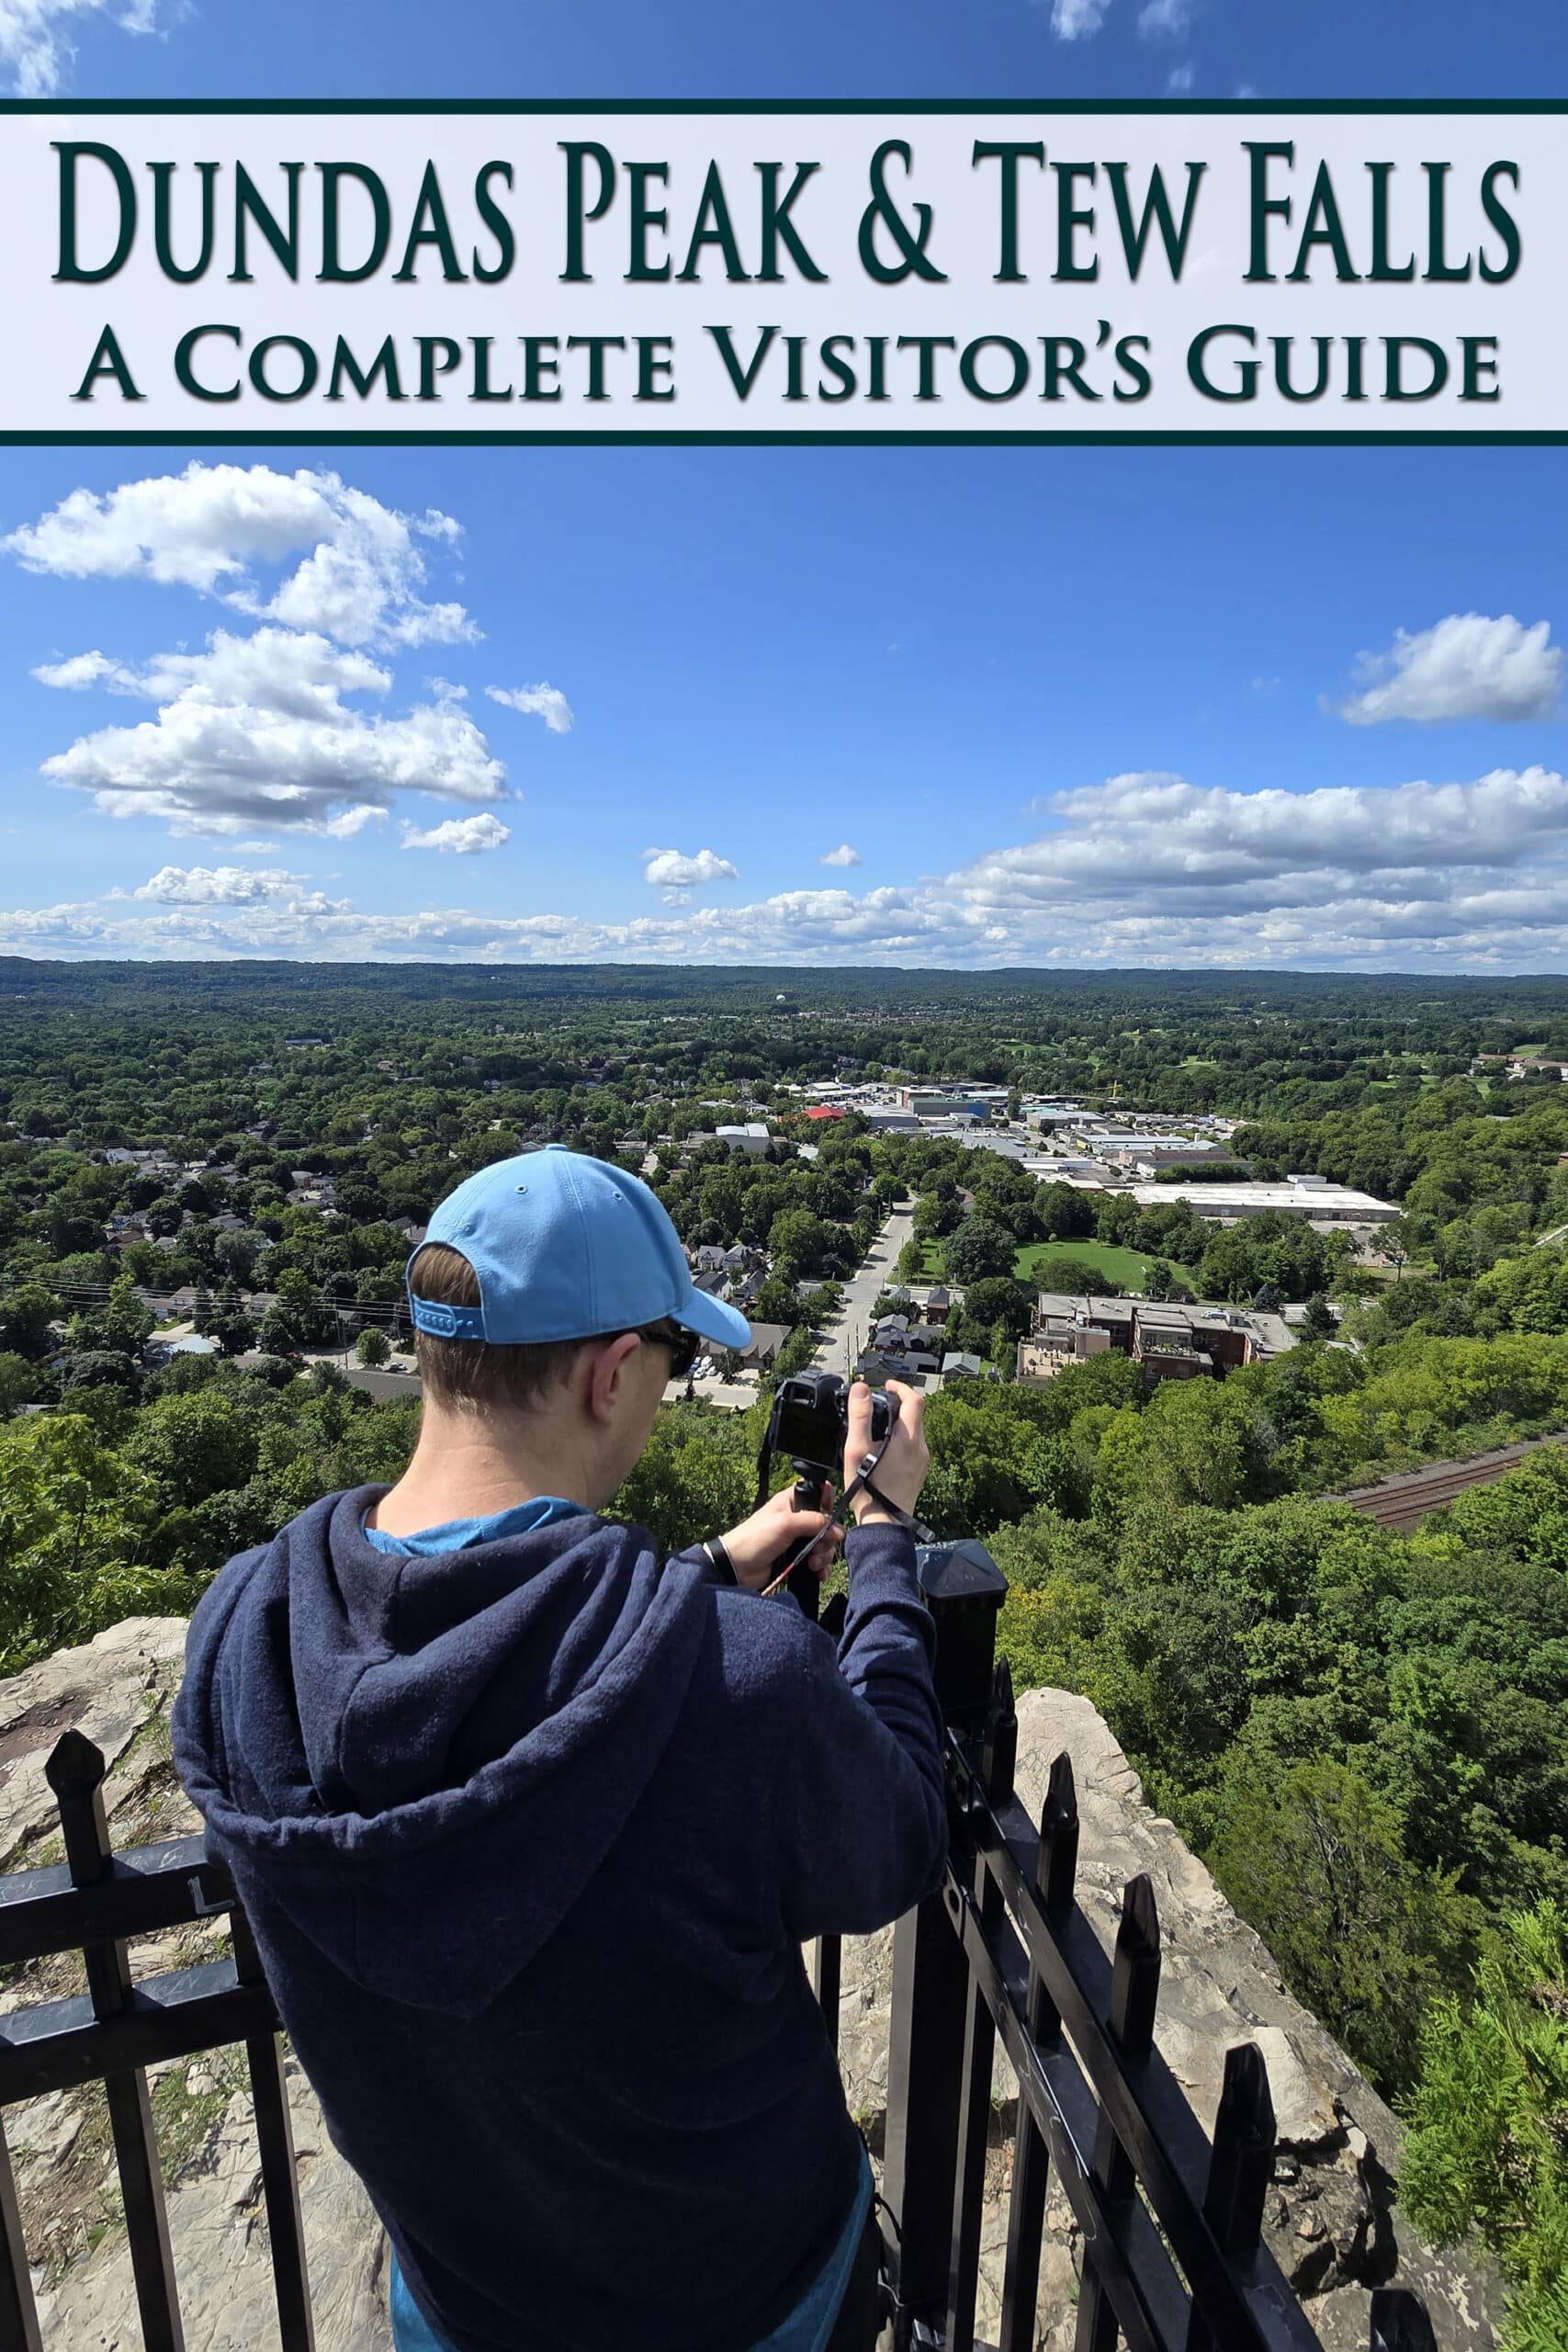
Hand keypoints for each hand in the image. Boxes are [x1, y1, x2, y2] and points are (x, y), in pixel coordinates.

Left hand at [715, 1483, 843, 1592]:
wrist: (738, 1568)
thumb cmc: (755, 1538)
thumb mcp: (786, 1523)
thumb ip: (815, 1522)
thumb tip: (838, 1530)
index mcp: (791, 1501)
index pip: (817, 1492)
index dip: (826, 1499)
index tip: (828, 1511)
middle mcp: (797, 1518)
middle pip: (826, 1523)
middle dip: (826, 1538)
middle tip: (816, 1549)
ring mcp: (797, 1539)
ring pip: (824, 1544)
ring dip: (824, 1555)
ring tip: (812, 1565)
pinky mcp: (797, 1558)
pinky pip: (818, 1561)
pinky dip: (821, 1567)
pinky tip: (818, 1573)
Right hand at [845, 1380, 928, 1526]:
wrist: (883, 1524)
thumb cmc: (868, 1490)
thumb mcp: (857, 1449)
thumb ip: (860, 1416)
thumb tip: (861, 1389)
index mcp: (907, 1439)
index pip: (913, 1400)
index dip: (900, 1388)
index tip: (887, 1386)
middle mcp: (920, 1448)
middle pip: (916, 1414)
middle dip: (899, 1404)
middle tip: (880, 1404)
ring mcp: (922, 1462)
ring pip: (916, 1431)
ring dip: (901, 1422)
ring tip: (879, 1427)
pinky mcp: (919, 1473)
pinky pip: (914, 1447)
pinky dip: (903, 1439)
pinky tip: (884, 1450)